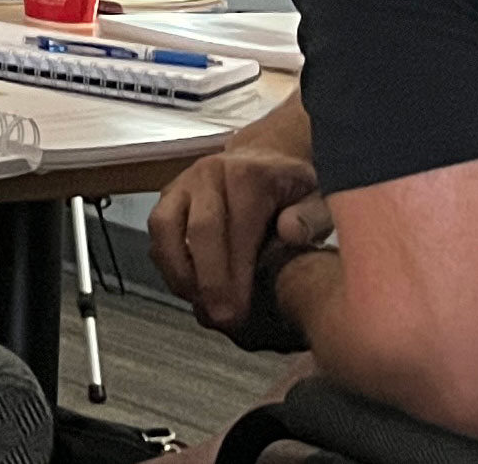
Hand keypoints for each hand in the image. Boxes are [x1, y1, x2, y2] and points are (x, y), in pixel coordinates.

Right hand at [152, 145, 319, 329]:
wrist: (268, 158)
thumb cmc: (293, 187)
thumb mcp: (319, 198)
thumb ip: (311, 217)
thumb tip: (290, 233)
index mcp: (248, 175)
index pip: (235, 229)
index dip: (234, 275)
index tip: (240, 312)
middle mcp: (209, 174)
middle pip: (196, 230)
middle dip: (207, 282)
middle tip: (220, 318)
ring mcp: (184, 183)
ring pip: (164, 228)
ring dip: (178, 272)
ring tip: (201, 305)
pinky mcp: (169, 196)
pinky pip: (157, 231)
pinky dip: (169, 263)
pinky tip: (190, 288)